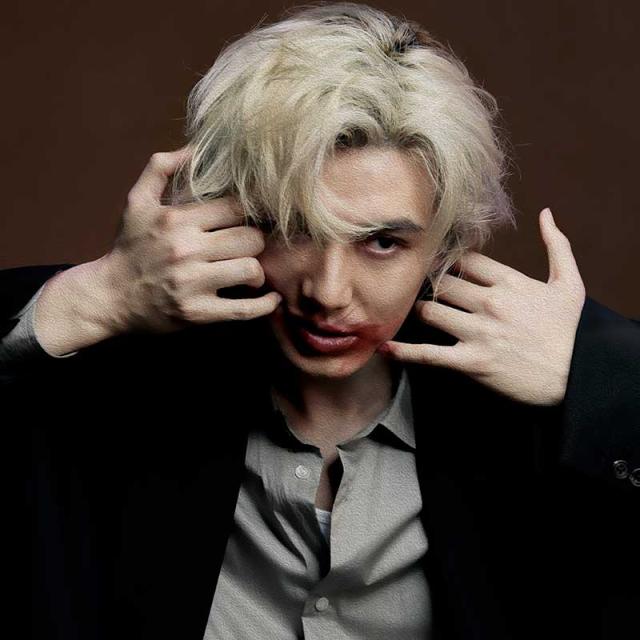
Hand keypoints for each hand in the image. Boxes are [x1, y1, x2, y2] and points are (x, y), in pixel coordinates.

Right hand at [103, 148, 281, 335]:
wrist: (108, 297)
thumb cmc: (128, 248)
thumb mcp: (137, 202)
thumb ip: (161, 169)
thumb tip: (194, 148)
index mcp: (177, 220)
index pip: (235, 208)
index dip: (247, 212)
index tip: (247, 220)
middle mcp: (186, 250)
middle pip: (250, 238)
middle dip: (254, 241)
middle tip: (248, 247)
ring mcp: (193, 284)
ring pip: (251, 270)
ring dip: (256, 272)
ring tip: (248, 271)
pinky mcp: (197, 313)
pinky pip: (244, 310)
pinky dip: (263, 306)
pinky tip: (270, 299)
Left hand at [377, 208, 585, 405]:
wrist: (576, 377)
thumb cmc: (569, 331)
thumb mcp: (569, 283)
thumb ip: (557, 245)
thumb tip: (546, 213)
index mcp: (509, 281)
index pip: (463, 260)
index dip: (447, 260)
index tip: (437, 263)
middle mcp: (490, 303)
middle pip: (442, 283)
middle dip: (429, 284)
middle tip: (418, 286)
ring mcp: (478, 332)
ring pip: (430, 311)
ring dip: (420, 311)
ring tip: (416, 311)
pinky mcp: (471, 361)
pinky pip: (429, 354)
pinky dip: (405, 351)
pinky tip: (386, 347)